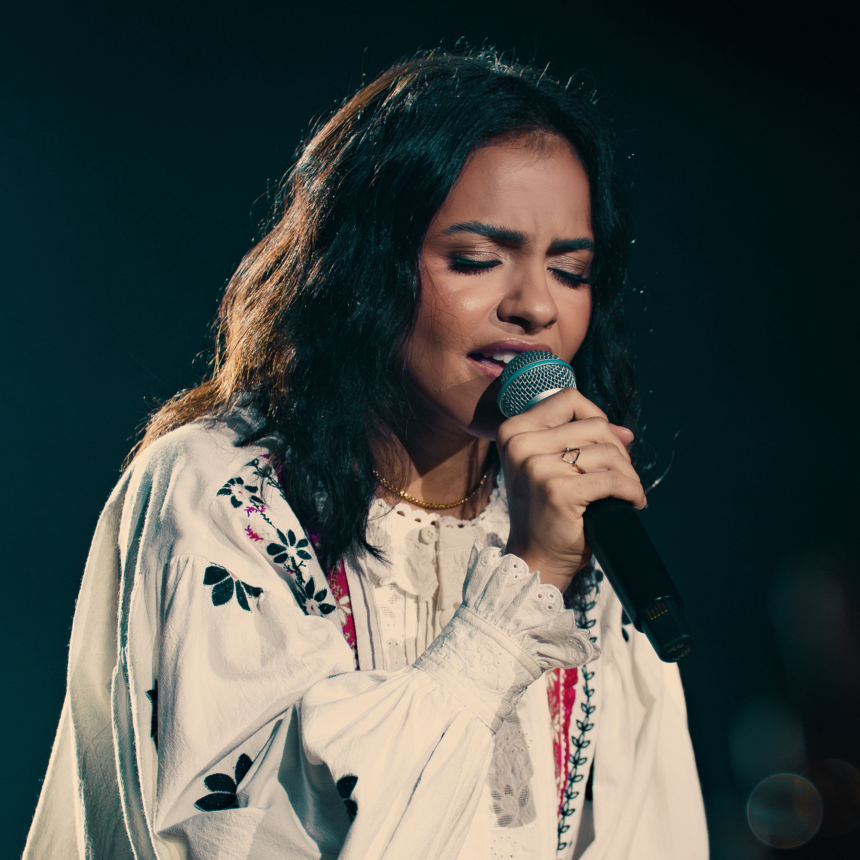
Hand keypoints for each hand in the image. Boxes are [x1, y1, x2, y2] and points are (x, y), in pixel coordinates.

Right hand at [497, 388, 645, 591]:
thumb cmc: (544, 511)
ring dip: (628, 474)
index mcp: (513, 431)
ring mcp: (537, 467)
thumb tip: (625, 432)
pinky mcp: (558, 490)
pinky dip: (632, 491)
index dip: (596, 416)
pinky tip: (632, 502)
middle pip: (594, 425)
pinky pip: (613, 480)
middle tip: (620, 477)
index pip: (568, 399)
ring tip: (627, 492)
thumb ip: (578, 440)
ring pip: (608, 452)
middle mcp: (521, 444)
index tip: (607, 443)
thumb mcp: (548, 465)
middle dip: (618, 451)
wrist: (535, 557)